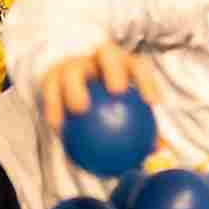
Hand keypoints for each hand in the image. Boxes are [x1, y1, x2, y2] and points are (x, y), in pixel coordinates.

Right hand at [41, 41, 159, 130]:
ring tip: (80, 108)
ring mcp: (73, 63)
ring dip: (76, 86)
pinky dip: (53, 105)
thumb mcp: (123, 116)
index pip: (136, 66)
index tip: (152, 102)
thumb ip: (140, 134)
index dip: (146, 80)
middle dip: (113, 69)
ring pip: (73, 69)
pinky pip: (50, 88)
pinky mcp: (51, 74)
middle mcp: (96, 58)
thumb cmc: (105, 109)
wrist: (68, 92)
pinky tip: (57, 127)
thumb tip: (158, 155)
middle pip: (106, 53)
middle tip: (117, 91)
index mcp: (120, 64)